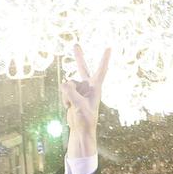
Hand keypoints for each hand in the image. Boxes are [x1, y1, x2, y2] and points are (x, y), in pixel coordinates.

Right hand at [61, 42, 111, 158]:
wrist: (81, 129)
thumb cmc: (85, 119)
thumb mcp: (79, 106)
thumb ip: (71, 93)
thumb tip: (63, 83)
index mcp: (96, 88)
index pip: (101, 70)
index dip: (104, 59)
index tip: (109, 47)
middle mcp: (88, 87)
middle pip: (83, 68)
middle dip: (79, 57)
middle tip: (75, 44)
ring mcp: (79, 90)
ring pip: (67, 84)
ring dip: (66, 94)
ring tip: (71, 105)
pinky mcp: (72, 94)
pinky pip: (63, 90)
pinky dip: (64, 98)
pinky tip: (68, 106)